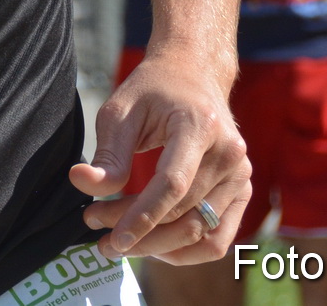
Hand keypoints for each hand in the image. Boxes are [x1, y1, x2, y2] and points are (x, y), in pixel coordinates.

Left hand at [70, 50, 250, 265]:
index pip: (173, 184)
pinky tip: (153, 243)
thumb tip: (83, 185)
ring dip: (158, 246)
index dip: (142, 217)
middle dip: (138, 230)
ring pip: (201, 233)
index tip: (111, 237)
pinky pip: (218, 238)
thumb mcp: (121, 109)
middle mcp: (230, 153)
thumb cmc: (154, 91)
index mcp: (200, 126)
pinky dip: (185, 250)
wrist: (194, 75)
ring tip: (122, 239)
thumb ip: (107, 152)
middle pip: (183, 212)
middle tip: (98, 232)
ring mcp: (241, 175)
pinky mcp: (242, 190)